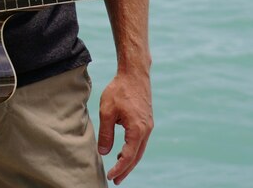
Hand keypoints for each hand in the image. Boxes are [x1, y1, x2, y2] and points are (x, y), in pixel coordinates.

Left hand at [98, 69, 152, 184]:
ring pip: (139, 149)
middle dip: (126, 169)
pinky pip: (140, 141)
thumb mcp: (107, 111)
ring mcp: (148, 125)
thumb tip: (104, 152)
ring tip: (118, 169)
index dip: (120, 168)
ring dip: (129, 160)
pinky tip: (123, 151)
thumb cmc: (119, 90)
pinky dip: (132, 149)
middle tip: (116, 180)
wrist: (134, 74)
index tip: (111, 176)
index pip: (129, 156)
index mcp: (137, 130)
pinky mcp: (146, 121)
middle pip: (137, 156)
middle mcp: (146, 130)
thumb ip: (106, 133)